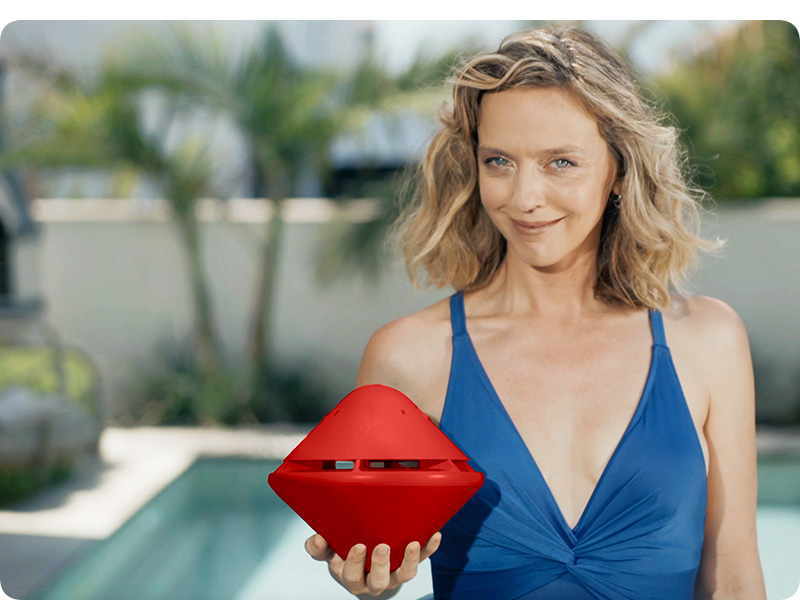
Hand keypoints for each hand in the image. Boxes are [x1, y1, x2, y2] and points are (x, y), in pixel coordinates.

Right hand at [305, 532, 441, 596]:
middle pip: (379, 580)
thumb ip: (319, 548)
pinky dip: (430, 549)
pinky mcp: (409, 565)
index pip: (350, 575)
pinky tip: (435, 535)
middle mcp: (374, 580)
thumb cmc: (346, 556)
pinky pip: (423, 560)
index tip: (357, 546)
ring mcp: (394, 574)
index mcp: (352, 577)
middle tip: (382, 546)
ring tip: (413, 544)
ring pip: (404, 574)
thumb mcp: (330, 553)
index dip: (354, 563)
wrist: (366, 567)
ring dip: (410, 561)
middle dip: (380, 564)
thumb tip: (316, 539)